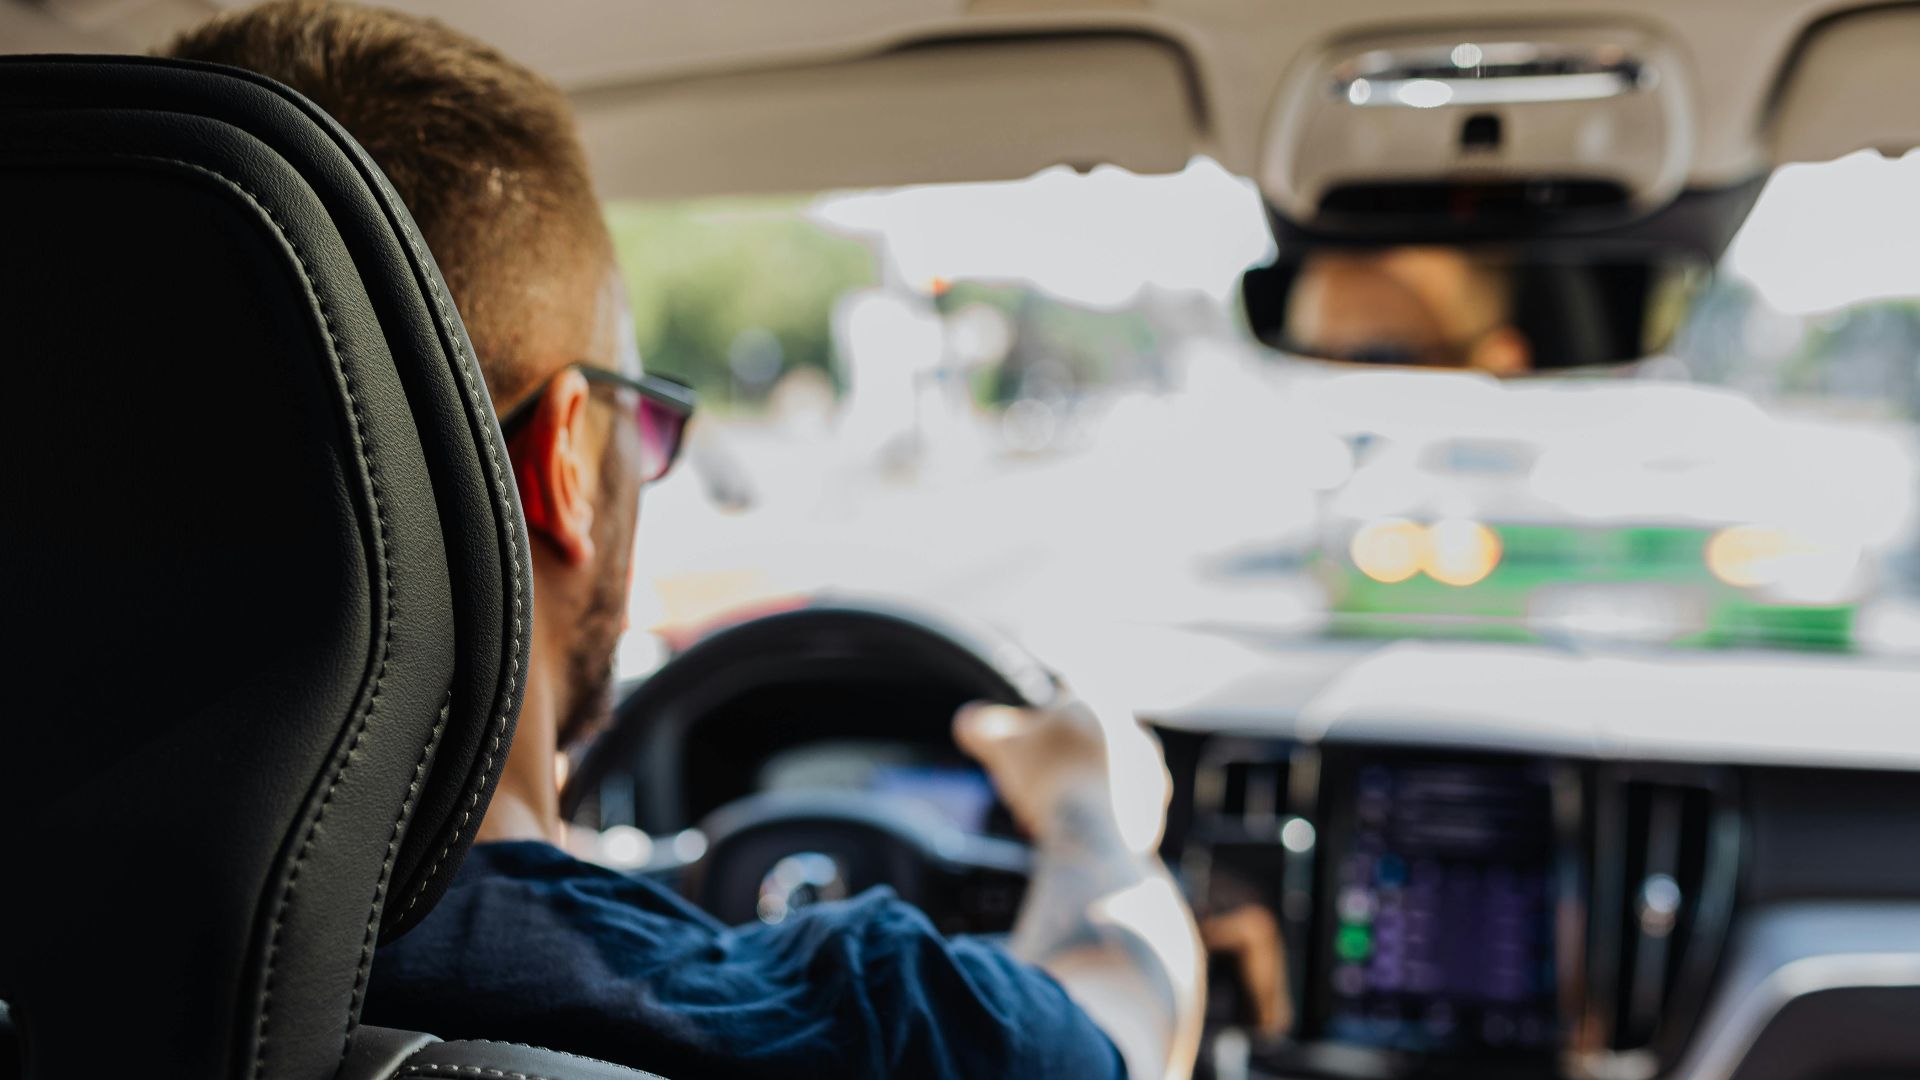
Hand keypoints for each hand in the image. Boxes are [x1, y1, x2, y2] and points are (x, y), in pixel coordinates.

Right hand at [954, 693, 1170, 855]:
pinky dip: (1091, 818)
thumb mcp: (1000, 743)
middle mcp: (1134, 731)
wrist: (1094, 832)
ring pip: (1100, 777)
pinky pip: (1115, 809)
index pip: (1062, 701)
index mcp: (1100, 703)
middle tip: (1029, 790)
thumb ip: (981, 726)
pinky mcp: (1154, 809)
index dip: (1034, 728)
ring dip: (1072, 792)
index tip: (1022, 752)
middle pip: (1082, 744)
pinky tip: (1070, 834)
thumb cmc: (1048, 777)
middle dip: (1054, 764)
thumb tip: (968, 721)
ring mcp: (1149, 772)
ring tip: (1045, 817)